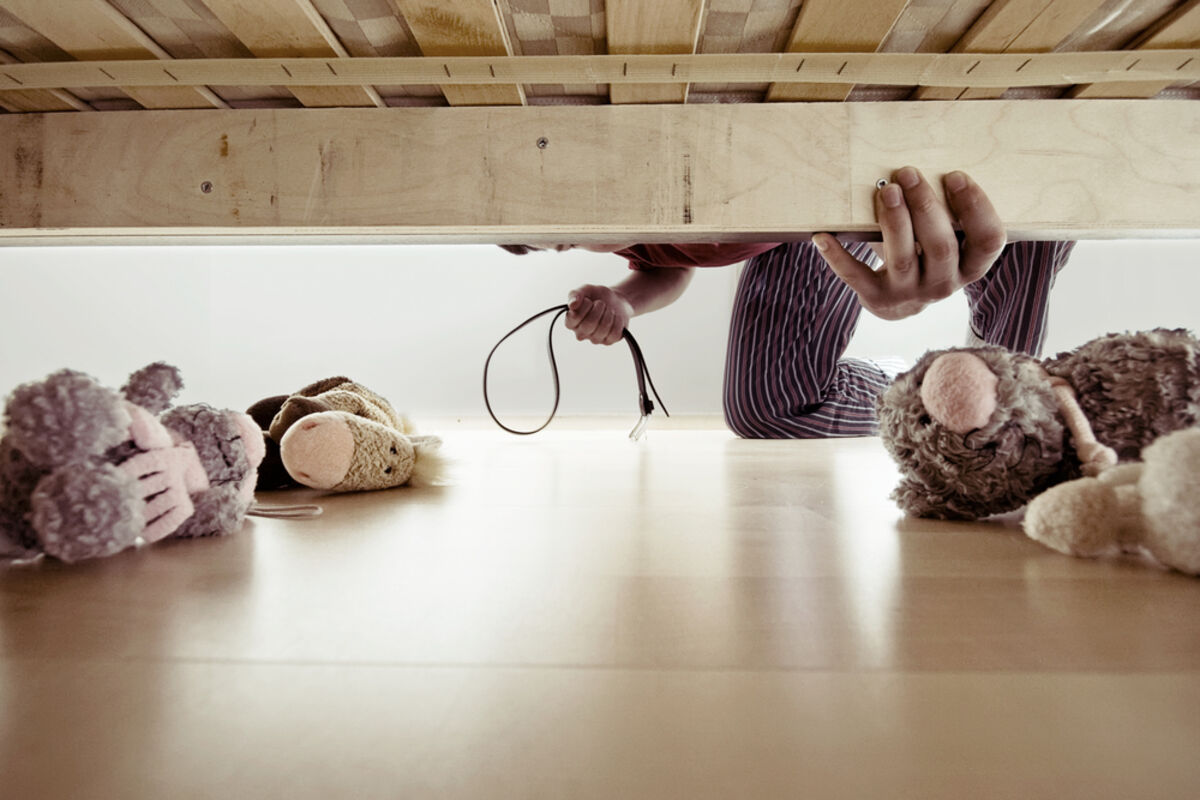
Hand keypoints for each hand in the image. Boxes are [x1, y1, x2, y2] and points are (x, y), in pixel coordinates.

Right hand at [565, 284, 633, 345]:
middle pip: (589, 324)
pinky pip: (614, 333)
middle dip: (599, 309)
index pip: (574, 317)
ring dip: (609, 314)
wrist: (616, 300)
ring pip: (603, 329)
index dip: (584, 306)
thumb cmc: (597, 296)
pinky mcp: (608, 341)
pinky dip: (618, 321)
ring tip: (609, 309)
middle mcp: (581, 333)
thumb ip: (575, 294)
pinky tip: (615, 317)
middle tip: (601, 303)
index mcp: (571, 322)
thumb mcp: (585, 289)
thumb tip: (572, 304)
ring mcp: (595, 339)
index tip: (588, 300)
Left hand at [815, 167, 1006, 320]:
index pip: (989, 240)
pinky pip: (855, 275)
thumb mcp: (947, 236)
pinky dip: (837, 255)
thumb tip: (926, 160)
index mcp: (970, 266)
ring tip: (886, 191)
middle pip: (941, 246)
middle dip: (925, 206)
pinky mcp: (876, 299)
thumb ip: (947, 210)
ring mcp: (909, 294)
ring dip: (893, 221)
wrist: (901, 302)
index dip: (976, 207)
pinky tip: (823, 236)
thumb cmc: (926, 254)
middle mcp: (944, 285)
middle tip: (908, 172)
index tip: (954, 176)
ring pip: (902, 258)